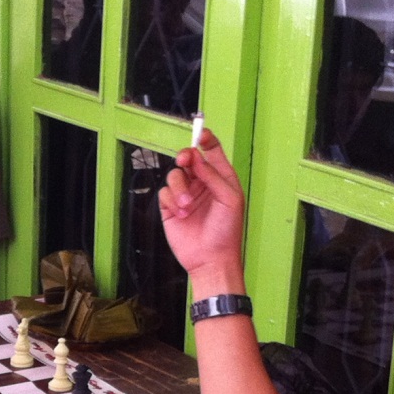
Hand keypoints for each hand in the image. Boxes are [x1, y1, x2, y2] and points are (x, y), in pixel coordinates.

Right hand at [157, 132, 247, 289]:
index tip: (200, 134)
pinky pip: (164, 193)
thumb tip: (197, 158)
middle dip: (185, 157)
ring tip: (186, 206)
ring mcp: (186, 195)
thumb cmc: (226, 232)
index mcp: (221, 178)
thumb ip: (213, 175)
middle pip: (189, 159)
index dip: (205, 139)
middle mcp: (202, 184)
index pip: (212, 151)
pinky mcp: (171, 208)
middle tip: (184, 160)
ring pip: (174, 175)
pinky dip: (171, 201)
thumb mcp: (229, 199)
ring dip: (179, 188)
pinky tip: (180, 213)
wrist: (210, 259)